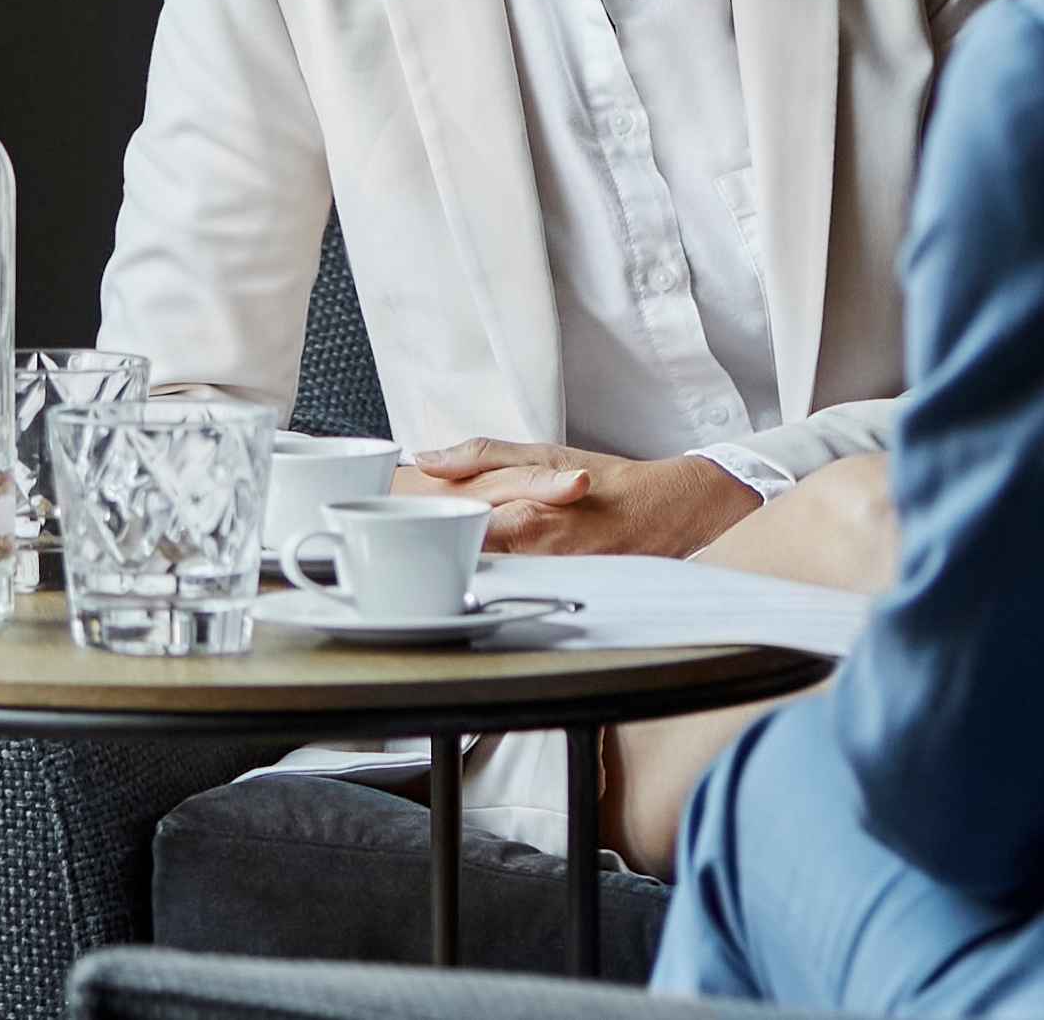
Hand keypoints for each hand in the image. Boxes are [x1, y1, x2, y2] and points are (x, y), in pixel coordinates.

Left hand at [399, 435, 761, 558]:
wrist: (669, 511)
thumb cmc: (607, 480)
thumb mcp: (543, 451)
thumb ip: (481, 456)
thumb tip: (425, 458)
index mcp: (523, 511)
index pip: (450, 525)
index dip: (409, 523)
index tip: (375, 518)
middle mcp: (533, 550)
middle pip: (458, 556)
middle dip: (422, 548)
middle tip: (379, 544)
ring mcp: (547, 577)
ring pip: (480, 576)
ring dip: (450, 566)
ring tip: (417, 560)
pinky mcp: (560, 593)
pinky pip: (511, 590)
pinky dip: (488, 580)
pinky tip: (470, 575)